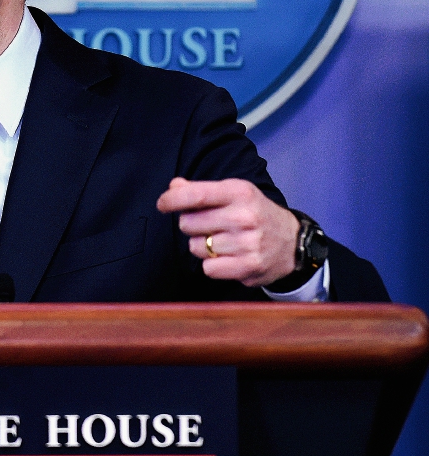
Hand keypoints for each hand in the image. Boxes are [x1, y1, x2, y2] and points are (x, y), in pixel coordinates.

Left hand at [156, 178, 299, 287]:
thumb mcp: (233, 193)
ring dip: (202, 246)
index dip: (172, 199)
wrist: (292, 243)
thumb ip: (200, 190)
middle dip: (191, 225)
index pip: (195, 195)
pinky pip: (208, 268)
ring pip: (195, 247)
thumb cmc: (254, 214)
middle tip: (210, 226)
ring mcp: (248, 243)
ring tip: (223, 241)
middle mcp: (244, 216)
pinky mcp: (249, 267)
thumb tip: (174, 187)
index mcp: (239, 192)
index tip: (163, 204)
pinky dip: (212, 265)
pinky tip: (228, 257)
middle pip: (188, 223)